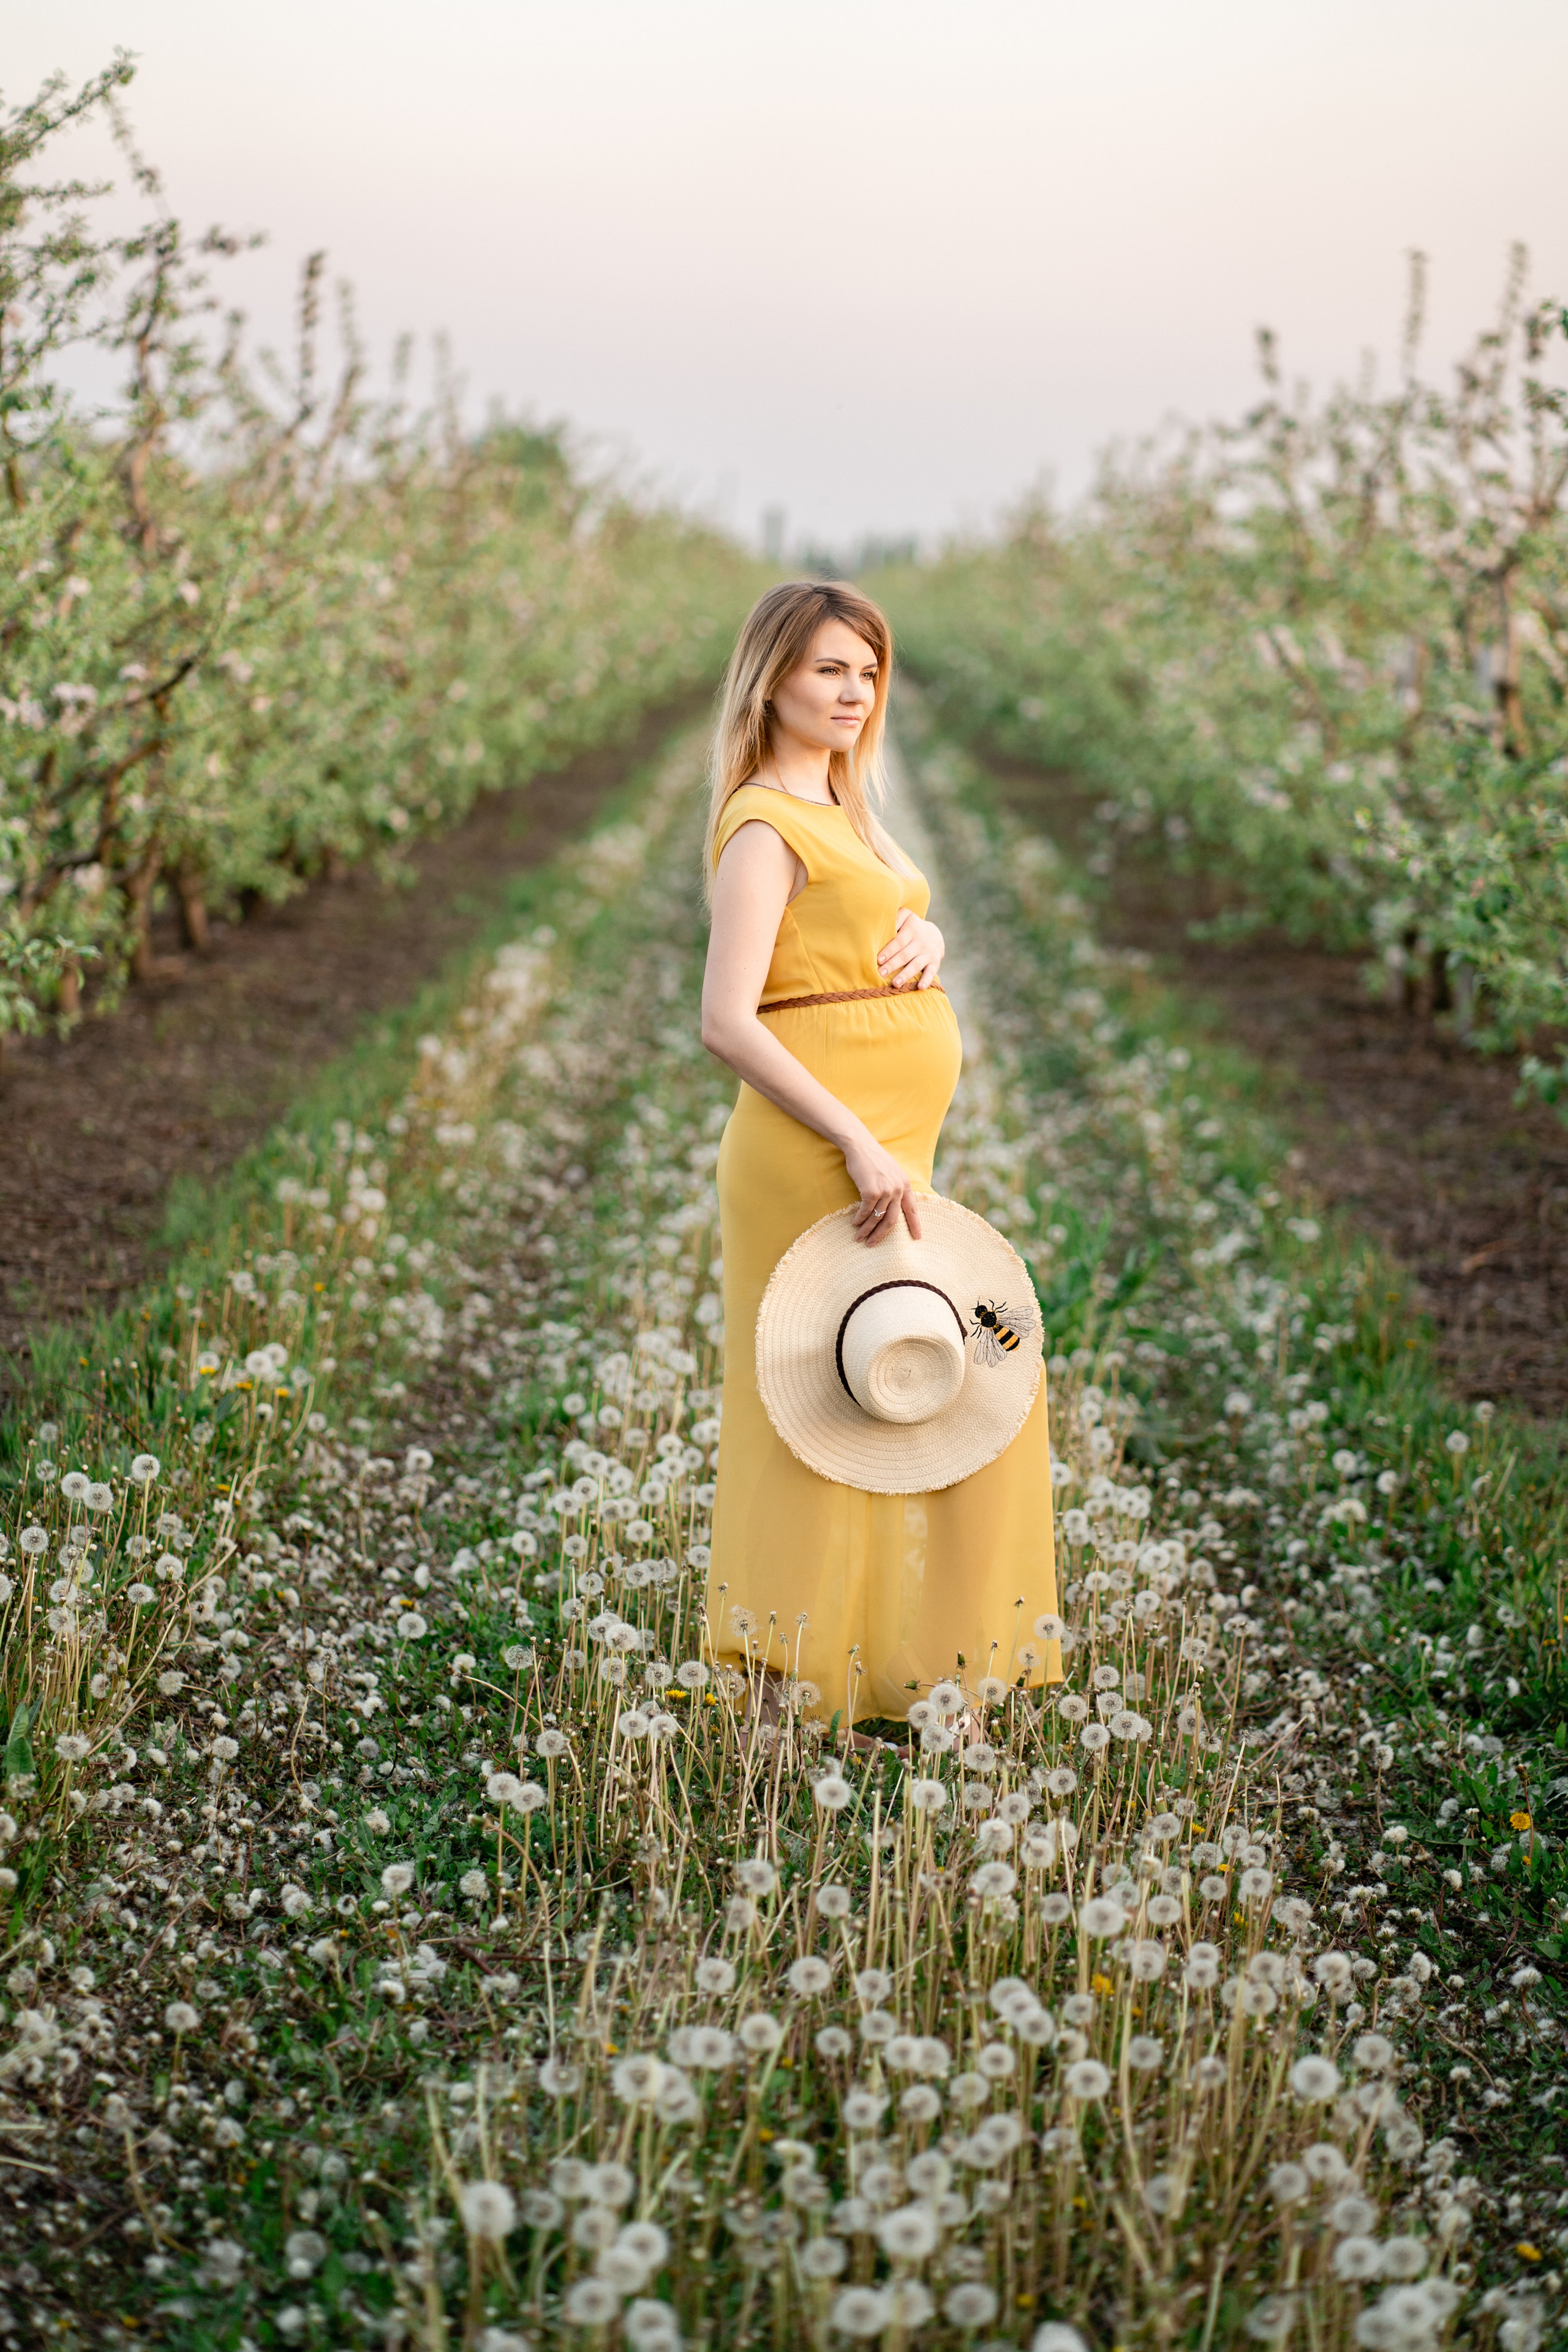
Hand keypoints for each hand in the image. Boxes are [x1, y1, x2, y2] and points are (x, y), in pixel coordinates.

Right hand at [844, 1133, 922, 1247]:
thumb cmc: (873, 1159)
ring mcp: (886, 1190)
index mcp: (905, 1185)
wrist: (860, 1146)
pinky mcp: (871, 1191)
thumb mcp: (891, 1172)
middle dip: (882, 1235)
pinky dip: (859, 1220)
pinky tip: (854, 1223)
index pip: (912, 1209)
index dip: (915, 1224)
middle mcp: (898, 1189)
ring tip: (859, 1238)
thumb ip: (895, 1187)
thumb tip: (891, 1206)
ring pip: (877, 1218)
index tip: (918, 1238)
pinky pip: (865, 1211)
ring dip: (867, 1230)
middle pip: (892, 1220)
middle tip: (873, 1244)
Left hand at [877, 909, 944, 989]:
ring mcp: (929, 953)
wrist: (934, 933)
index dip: (889, 950)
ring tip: (895, 984)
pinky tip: (920, 988)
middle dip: (892, 965)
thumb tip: (881, 924)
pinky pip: (931, 972)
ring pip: (916, 965)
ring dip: (905, 975)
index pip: (899, 941)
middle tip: (881, 973)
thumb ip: (895, 917)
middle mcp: (921, 942)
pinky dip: (926, 980)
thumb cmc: (911, 926)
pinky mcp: (935, 962)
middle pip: (905, 955)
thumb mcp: (905, 916)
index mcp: (912, 929)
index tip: (879, 959)